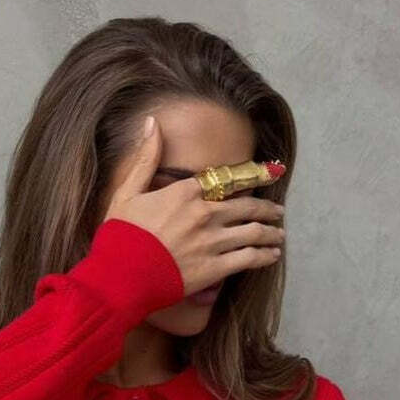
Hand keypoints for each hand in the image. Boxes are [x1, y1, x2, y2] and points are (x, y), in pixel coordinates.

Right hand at [100, 114, 284, 296]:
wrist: (120, 276)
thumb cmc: (121, 236)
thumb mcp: (128, 191)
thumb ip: (146, 158)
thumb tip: (152, 123)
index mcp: (186, 192)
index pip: (227, 179)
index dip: (252, 177)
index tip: (269, 174)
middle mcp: (204, 214)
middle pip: (247, 207)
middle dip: (267, 209)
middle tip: (278, 212)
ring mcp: (212, 242)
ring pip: (253, 233)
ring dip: (270, 233)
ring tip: (278, 235)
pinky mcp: (214, 268)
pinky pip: (249, 258)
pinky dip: (264, 256)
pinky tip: (272, 256)